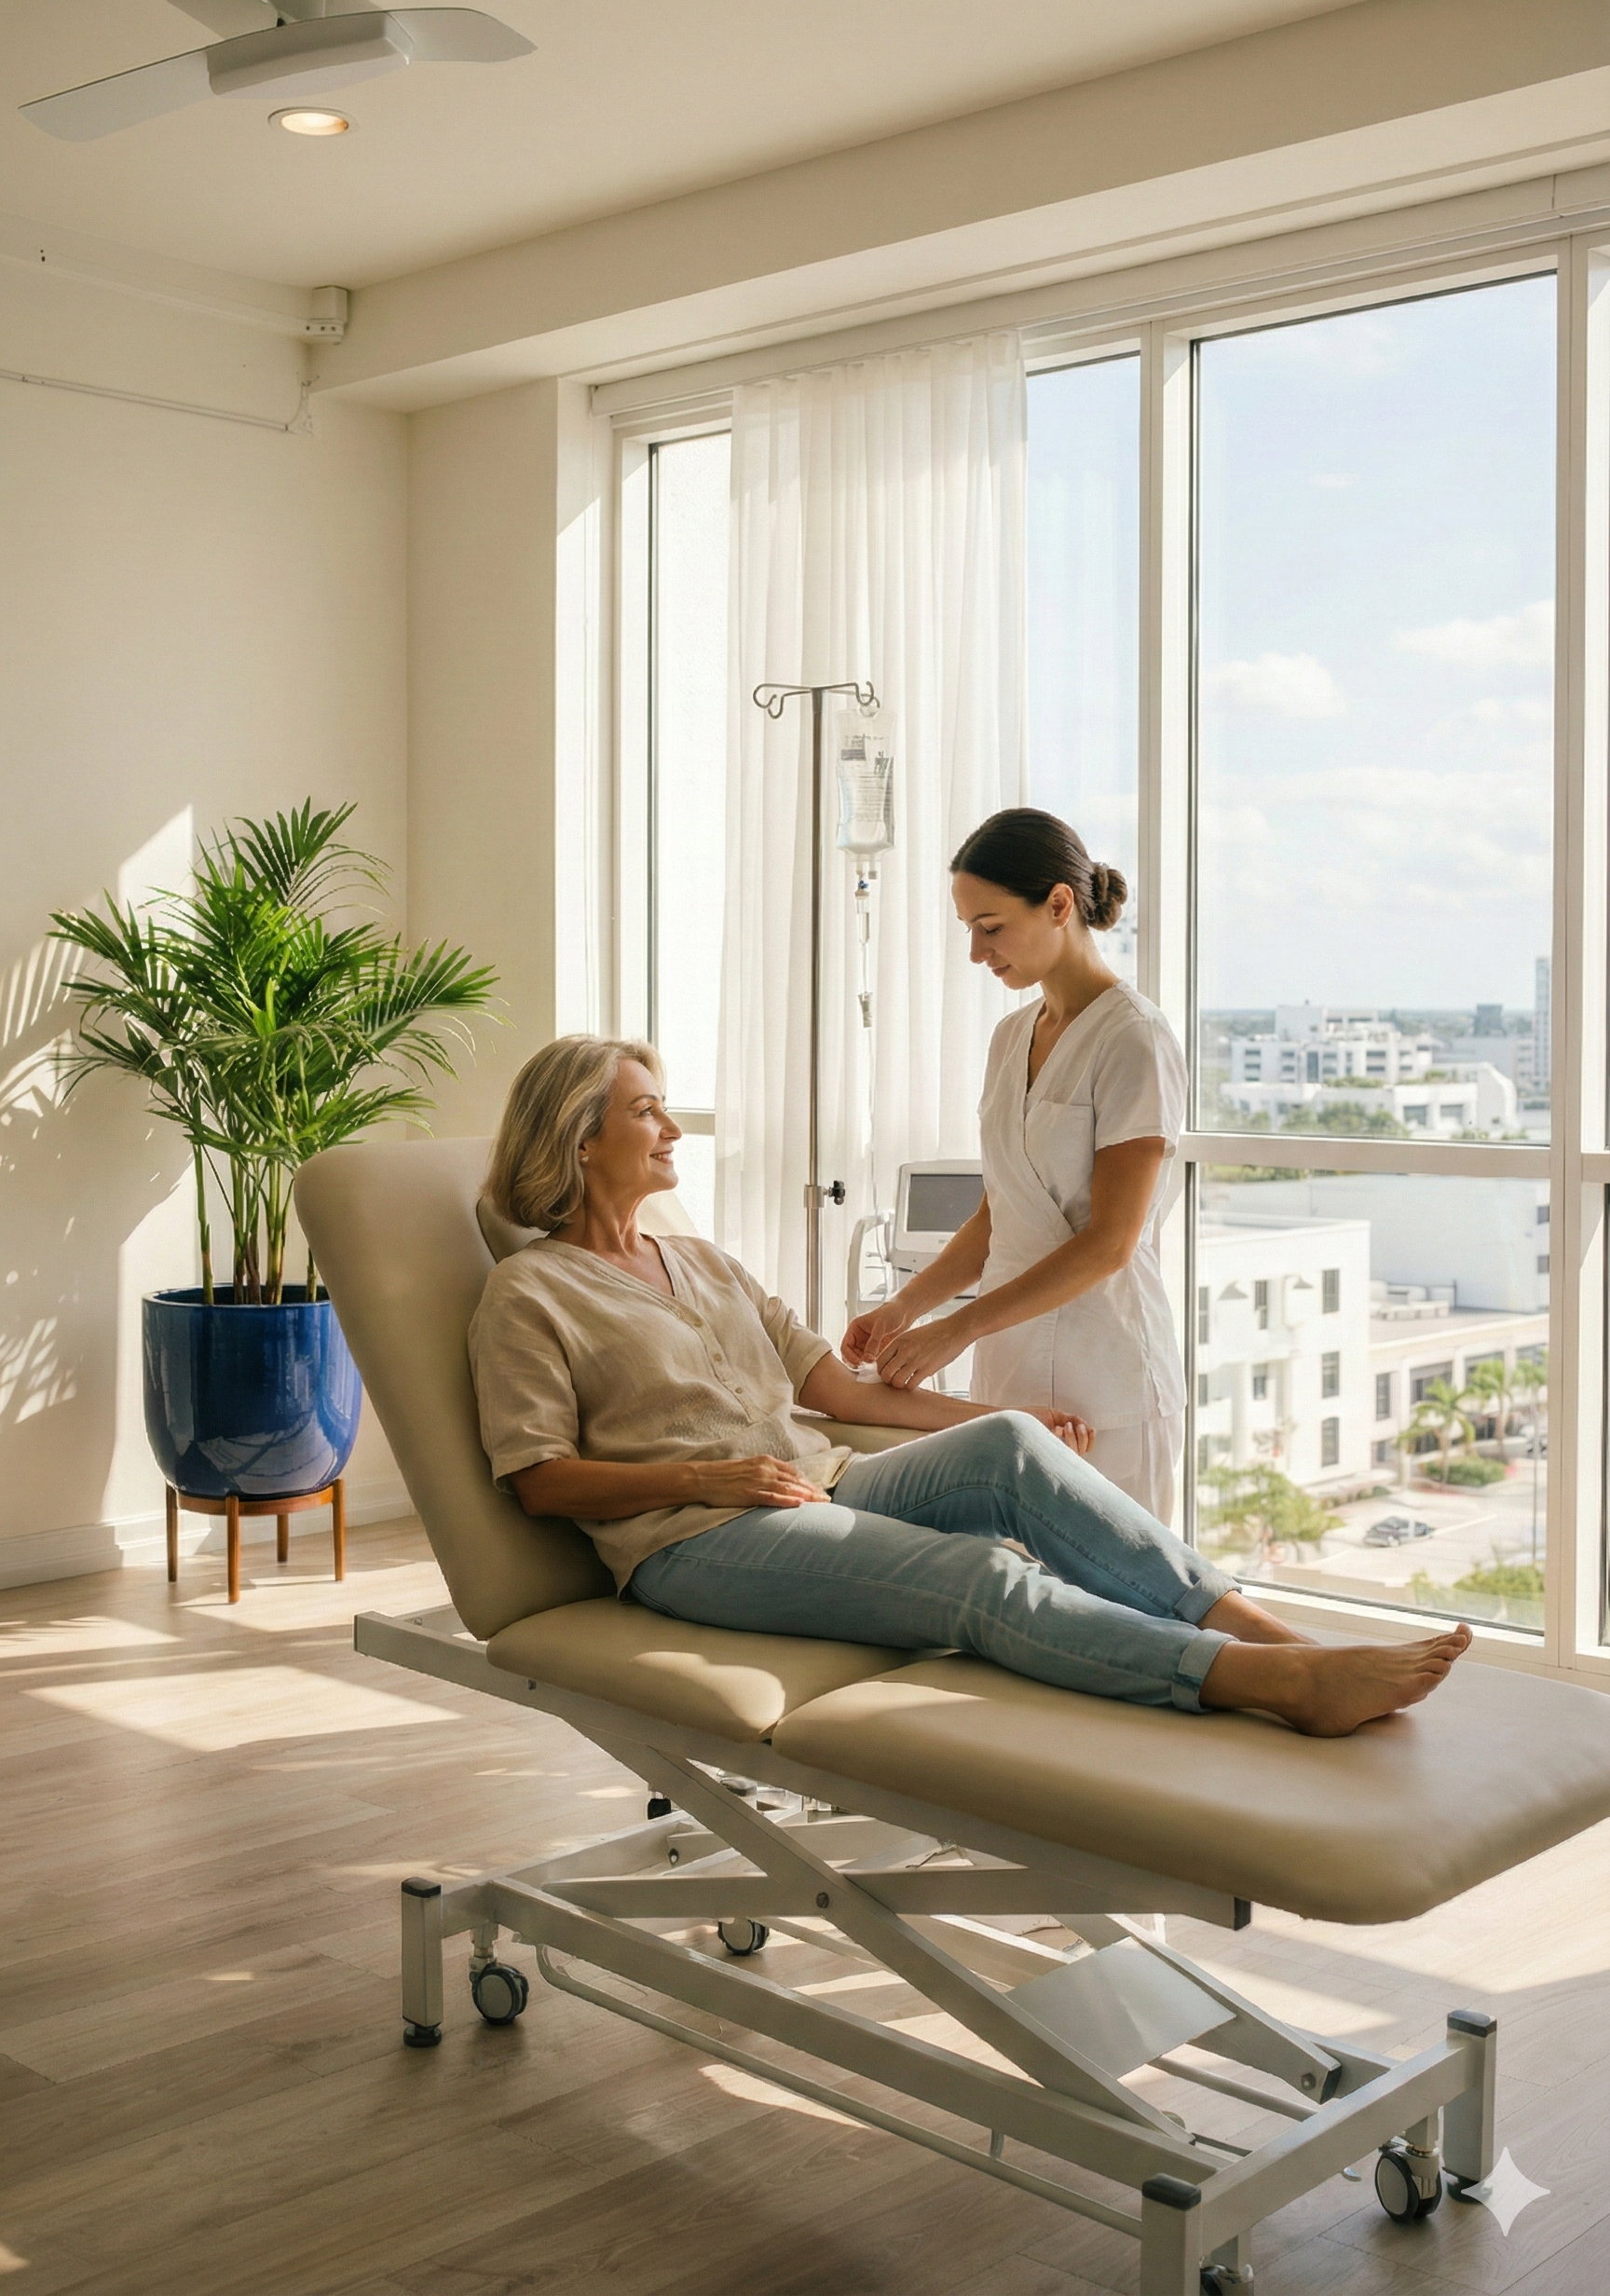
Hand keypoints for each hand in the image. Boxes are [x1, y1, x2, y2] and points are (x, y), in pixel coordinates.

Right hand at [685, 1455, 821, 1509]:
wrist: (703, 1477)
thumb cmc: (723, 1474)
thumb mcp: (748, 1467)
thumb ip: (764, 1472)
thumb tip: (778, 1481)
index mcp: (766, 1461)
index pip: (794, 1472)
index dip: (808, 1482)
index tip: (820, 1490)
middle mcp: (765, 1469)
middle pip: (795, 1480)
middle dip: (813, 1490)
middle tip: (827, 1500)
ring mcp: (758, 1481)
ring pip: (788, 1489)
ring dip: (807, 1496)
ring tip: (821, 1504)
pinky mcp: (750, 1493)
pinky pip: (772, 1497)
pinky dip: (787, 1500)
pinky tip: (800, 1504)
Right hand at [841, 1302, 911, 1367]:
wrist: (904, 1314)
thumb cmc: (891, 1313)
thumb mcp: (881, 1326)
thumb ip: (874, 1342)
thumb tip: (867, 1358)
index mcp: (855, 1329)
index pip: (845, 1345)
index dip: (849, 1355)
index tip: (858, 1362)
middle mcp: (858, 1337)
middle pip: (850, 1355)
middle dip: (856, 1362)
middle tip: (865, 1367)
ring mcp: (866, 1344)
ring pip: (859, 1359)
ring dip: (863, 1364)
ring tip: (872, 1366)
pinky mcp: (875, 1349)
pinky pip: (870, 1360)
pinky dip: (872, 1364)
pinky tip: (878, 1365)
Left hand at [873, 1314, 970, 1389]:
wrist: (954, 1330)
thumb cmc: (935, 1332)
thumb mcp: (912, 1335)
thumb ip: (901, 1347)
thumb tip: (893, 1363)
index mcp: (899, 1341)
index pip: (880, 1361)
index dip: (881, 1370)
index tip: (887, 1372)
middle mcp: (904, 1350)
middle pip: (885, 1373)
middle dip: (888, 1380)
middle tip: (894, 1380)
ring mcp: (915, 1360)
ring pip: (896, 1381)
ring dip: (899, 1385)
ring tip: (905, 1382)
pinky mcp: (927, 1369)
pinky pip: (911, 1384)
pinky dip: (911, 1386)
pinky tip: (915, 1382)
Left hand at [1029, 1408, 1093, 1456]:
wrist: (1011, 1419)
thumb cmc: (1027, 1418)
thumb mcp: (1054, 1416)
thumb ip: (1073, 1419)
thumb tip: (1089, 1427)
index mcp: (1060, 1442)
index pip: (1084, 1449)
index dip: (1091, 1441)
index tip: (1091, 1429)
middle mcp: (1058, 1451)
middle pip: (1083, 1452)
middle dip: (1085, 1437)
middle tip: (1075, 1425)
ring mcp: (1053, 1454)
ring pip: (1077, 1454)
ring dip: (1078, 1437)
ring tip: (1067, 1425)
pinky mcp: (1049, 1456)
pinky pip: (1069, 1454)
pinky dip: (1071, 1440)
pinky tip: (1063, 1428)